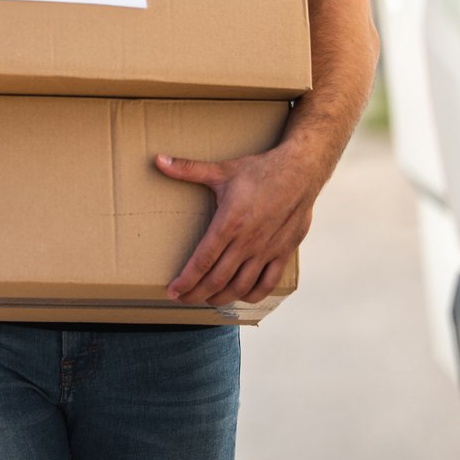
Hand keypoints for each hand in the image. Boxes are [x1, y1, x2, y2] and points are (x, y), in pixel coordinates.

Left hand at [155, 145, 320, 305]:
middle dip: (197, 293)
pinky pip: (268, 283)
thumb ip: (187, 169)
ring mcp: (266, 250)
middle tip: (183, 299)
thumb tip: (158, 160)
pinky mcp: (283, 252)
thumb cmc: (260, 171)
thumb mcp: (221, 170)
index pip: (203, 261)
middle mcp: (247, 242)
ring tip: (207, 300)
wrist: (300, 172)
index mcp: (229, 223)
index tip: (173, 290)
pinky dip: (253, 295)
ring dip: (222, 298)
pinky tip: (241, 295)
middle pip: (218, 279)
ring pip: (241, 286)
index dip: (186, 280)